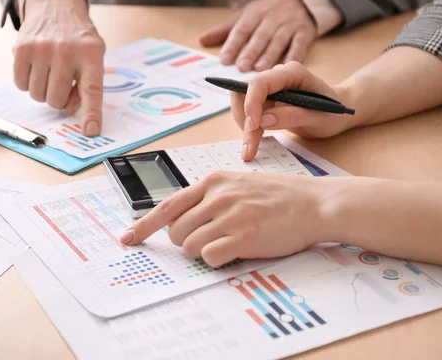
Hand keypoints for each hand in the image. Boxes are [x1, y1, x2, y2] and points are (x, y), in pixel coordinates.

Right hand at [13, 0, 104, 135]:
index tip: (90, 131)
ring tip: (49, 72)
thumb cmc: (78, 39)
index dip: (91, 113)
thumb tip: (69, 110)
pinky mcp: (21, 49)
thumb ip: (87, 84)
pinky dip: (27, 82)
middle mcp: (66, 51)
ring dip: (42, 90)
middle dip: (59, 98)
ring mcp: (42, 49)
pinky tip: (36, 67)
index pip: (92, 90)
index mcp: (91, 55)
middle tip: (62, 82)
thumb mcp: (93, 56)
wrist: (55, 6)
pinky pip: (20, 85)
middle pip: (56, 100)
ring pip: (37, 95)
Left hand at [119, 172, 330, 266]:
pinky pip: (211, 257)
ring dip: (203, 251)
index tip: (128, 238)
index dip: (143, 225)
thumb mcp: (239, 184)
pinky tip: (236, 250)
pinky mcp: (243, 236)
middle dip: (186, 241)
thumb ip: (209, 198)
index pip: (166, 205)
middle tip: (209, 239)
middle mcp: (217, 196)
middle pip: (176, 231)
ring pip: (190, 246)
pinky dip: (218, 260)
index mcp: (213, 181)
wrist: (313, 203)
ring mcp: (229, 216)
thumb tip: (182, 219)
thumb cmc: (279, 196)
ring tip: (226, 244)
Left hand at [199, 0, 316, 71]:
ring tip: (260, 70)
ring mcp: (289, 25)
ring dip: (269, 56)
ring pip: (278, 41)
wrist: (300, 0)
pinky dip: (294, 55)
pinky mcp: (305, 33)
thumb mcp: (246, 15)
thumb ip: (225, 30)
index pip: (242, 29)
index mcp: (255, 13)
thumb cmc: (267, 12)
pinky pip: (299, 45)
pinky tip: (287, 67)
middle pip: (260, 36)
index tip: (225, 60)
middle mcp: (272, 18)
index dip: (233, 44)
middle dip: (250, 52)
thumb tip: (202, 40)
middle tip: (241, 68)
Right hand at [232, 62, 359, 160]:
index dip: (252, 104)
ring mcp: (270, 89)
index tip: (253, 127)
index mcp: (292, 73)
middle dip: (244, 118)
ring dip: (244, 127)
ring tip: (250, 149)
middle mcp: (276, 77)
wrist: (337, 115)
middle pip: (245, 92)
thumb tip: (263, 120)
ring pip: (243, 104)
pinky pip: (249, 114)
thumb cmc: (333, 113)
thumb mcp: (318, 117)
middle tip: (249, 145)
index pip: (260, 82)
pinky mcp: (266, 102)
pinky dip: (248, 130)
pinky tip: (253, 145)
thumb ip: (293, 116)